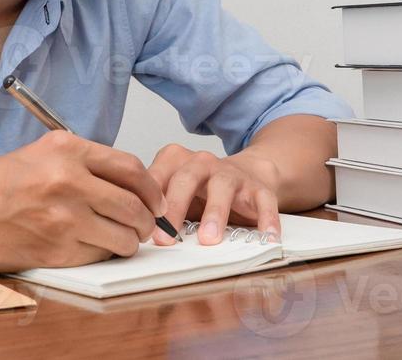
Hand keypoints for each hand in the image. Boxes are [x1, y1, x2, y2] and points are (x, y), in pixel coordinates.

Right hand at [0, 131, 167, 271]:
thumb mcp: (42, 153)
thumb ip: (85, 162)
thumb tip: (132, 185)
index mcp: (66, 148)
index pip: (131, 167)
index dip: (151, 188)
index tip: (155, 200)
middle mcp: (67, 179)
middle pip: (134, 204)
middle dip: (147, 219)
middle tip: (146, 225)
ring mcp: (63, 216)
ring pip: (124, 235)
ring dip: (129, 241)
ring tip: (121, 239)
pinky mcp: (56, 249)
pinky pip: (99, 255)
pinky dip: (103, 254)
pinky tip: (93, 246)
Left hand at [145, 143, 280, 245]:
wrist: (248, 174)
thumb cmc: (203, 190)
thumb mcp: (176, 193)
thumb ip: (158, 207)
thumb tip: (136, 232)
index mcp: (176, 161)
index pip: (157, 177)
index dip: (148, 201)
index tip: (142, 226)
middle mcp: (203, 163)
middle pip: (186, 179)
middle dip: (175, 208)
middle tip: (167, 238)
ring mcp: (232, 174)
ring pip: (223, 188)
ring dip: (215, 213)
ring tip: (209, 240)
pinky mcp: (258, 188)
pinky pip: (264, 201)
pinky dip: (266, 218)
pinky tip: (266, 237)